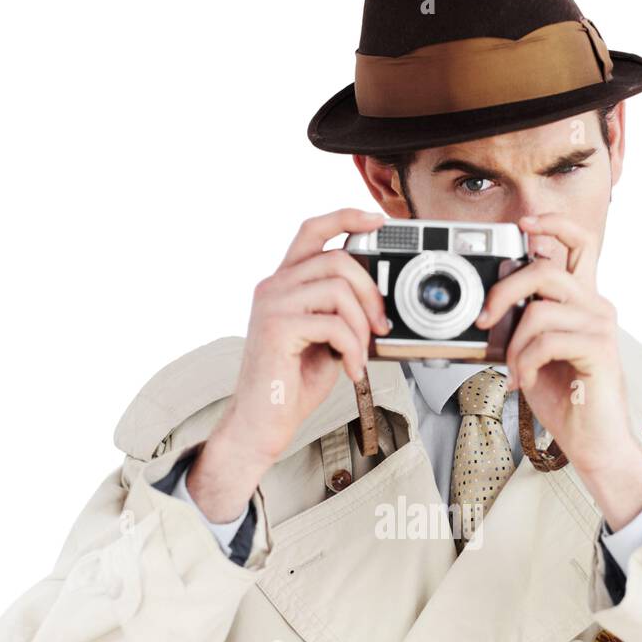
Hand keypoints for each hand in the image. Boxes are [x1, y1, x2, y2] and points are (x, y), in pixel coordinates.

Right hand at [187, 208, 389, 520]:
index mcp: (283, 283)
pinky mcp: (276, 327)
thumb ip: (341, 312)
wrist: (260, 424)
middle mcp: (273, 286)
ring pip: (339, 289)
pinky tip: (350, 370)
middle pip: (338, 259)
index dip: (345, 217)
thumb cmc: (291, 385)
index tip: (378, 221)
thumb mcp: (325, 340)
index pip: (312, 231)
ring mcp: (272, 304)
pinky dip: (353, 349)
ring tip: (360, 355)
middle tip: (380, 327)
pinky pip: (334, 324)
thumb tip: (379, 302)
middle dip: (371, 292)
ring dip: (362, 326)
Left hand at [477, 211, 641, 528]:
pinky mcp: (599, 350)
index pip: (579, 243)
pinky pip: (548, 340)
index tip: (524, 225)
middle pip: (545, 270)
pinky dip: (526, 362)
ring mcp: (600, 326)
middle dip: (504, 290)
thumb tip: (495, 297)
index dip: (553, 225)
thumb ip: (523, 321)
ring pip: (540, 311)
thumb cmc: (564, 398)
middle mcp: (595, 306)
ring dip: (514, 345)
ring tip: (515, 370)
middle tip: (484, 319)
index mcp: (581, 300)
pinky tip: (526, 380)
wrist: (591, 440)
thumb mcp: (532, 351)